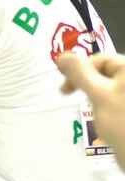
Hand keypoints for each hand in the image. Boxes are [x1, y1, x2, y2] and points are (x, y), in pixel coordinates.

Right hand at [57, 52, 124, 170]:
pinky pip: (118, 102)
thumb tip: (62, 55)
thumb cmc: (123, 124)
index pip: (102, 60)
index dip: (81, 70)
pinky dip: (108, 107)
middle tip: (74, 99)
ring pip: (111, 88)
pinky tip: (107, 122)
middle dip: (89, 84)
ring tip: (94, 113)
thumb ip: (80, 73)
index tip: (65, 90)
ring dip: (97, 97)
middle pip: (107, 73)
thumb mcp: (99, 95)